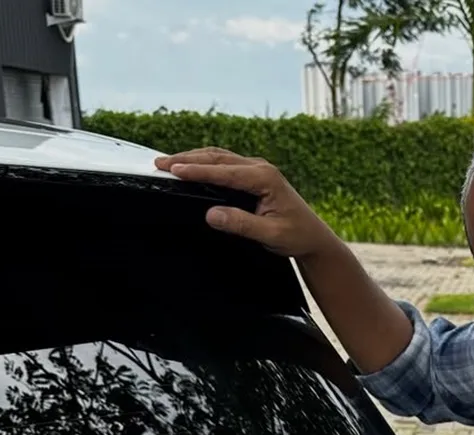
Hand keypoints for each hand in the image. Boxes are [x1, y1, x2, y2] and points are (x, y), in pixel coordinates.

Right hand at [154, 147, 340, 258]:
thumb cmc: (296, 235)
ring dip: (193, 158)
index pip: (224, 172)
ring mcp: (258, 169)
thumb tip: (212, 214)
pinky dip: (204, 163)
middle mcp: (261, 168)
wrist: (313, 237)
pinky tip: (190, 166)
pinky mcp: (254, 175)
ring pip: (220, 157)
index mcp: (265, 178)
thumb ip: (241, 224)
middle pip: (218, 158)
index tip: (174, 171)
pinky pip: (225, 164)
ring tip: (168, 162)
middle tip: (160, 163)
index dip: (197, 171)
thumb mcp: (270, 235)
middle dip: (188, 159)